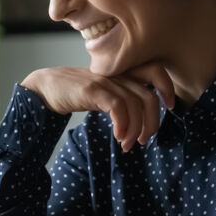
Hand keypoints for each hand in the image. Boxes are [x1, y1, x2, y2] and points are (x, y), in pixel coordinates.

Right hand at [20, 62, 174, 151]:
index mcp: (122, 72)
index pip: (155, 70)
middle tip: (144, 140)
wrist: (45, 87)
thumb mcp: (104, 92)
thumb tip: (142, 120)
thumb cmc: (76, 93)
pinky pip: (117, 106)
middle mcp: (116, 74)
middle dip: (152, 122)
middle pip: (149, 96)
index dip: (167, 88)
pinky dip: (123, 125)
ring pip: (134, 105)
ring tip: (127, 144)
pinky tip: (118, 136)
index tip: (169, 107)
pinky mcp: (92, 90)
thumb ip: (123, 98)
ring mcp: (104, 81)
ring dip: (135, 130)